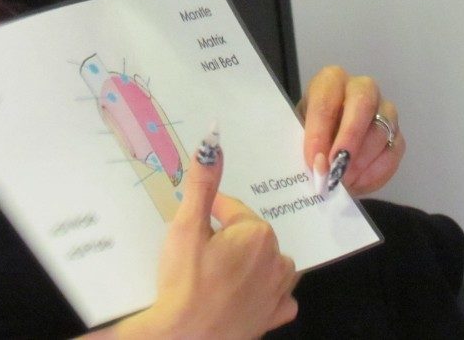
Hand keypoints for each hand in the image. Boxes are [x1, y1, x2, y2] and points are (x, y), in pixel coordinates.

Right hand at [120, 134, 297, 338]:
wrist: (184, 337)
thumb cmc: (184, 281)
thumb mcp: (186, 227)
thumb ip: (202, 184)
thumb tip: (212, 142)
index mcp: (258, 234)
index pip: (233, 209)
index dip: (210, 212)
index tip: (194, 220)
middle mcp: (278, 260)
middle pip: (251, 235)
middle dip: (229, 237)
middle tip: (201, 249)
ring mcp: (279, 293)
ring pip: (269, 263)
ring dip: (252, 261)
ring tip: (220, 269)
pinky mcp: (274, 318)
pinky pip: (278, 297)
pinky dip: (267, 293)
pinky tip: (245, 294)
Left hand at [298, 66, 403, 196]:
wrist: (330, 151)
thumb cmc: (310, 136)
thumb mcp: (300, 136)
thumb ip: (308, 147)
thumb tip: (320, 166)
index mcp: (330, 82)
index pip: (326, 99)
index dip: (320, 132)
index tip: (315, 161)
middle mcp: (361, 88)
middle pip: (363, 102)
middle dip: (349, 137)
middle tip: (337, 168)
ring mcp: (384, 110)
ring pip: (381, 130)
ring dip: (361, 161)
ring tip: (343, 182)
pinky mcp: (396, 134)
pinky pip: (393, 152)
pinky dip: (375, 172)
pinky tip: (357, 184)